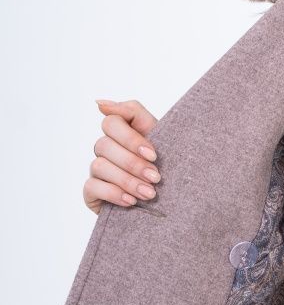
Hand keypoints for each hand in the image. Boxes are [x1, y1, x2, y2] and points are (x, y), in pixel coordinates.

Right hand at [83, 98, 160, 214]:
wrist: (172, 200)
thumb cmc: (167, 165)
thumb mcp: (160, 136)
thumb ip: (135, 113)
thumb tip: (99, 103)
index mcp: (122, 131)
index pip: (112, 121)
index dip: (131, 138)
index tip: (153, 155)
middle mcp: (106, 148)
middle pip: (105, 144)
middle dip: (133, 163)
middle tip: (156, 178)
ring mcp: (97, 169)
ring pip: (99, 165)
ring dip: (127, 180)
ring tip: (149, 194)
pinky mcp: (91, 191)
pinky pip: (91, 186)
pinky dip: (113, 193)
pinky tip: (131, 201)